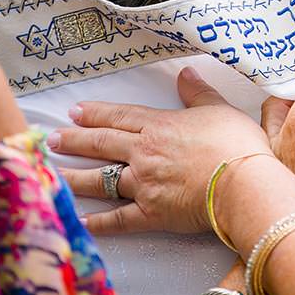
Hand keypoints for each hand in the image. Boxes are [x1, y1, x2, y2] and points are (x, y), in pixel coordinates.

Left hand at [52, 67, 269, 233]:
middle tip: (51, 139)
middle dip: (74, 140)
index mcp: (160, 126)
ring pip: (100, 179)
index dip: (96, 113)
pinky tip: (78, 219)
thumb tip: (186, 73)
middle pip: (102, 144)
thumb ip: (198, 92)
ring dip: (74, 177)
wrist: (243, 183)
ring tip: (52, 174)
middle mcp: (144, 153)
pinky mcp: (150, 213)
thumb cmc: (236, 145)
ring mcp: (143, 184)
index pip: (120, 116)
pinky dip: (96, 221)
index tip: (75, 112)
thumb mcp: (219, 109)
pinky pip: (116, 219)